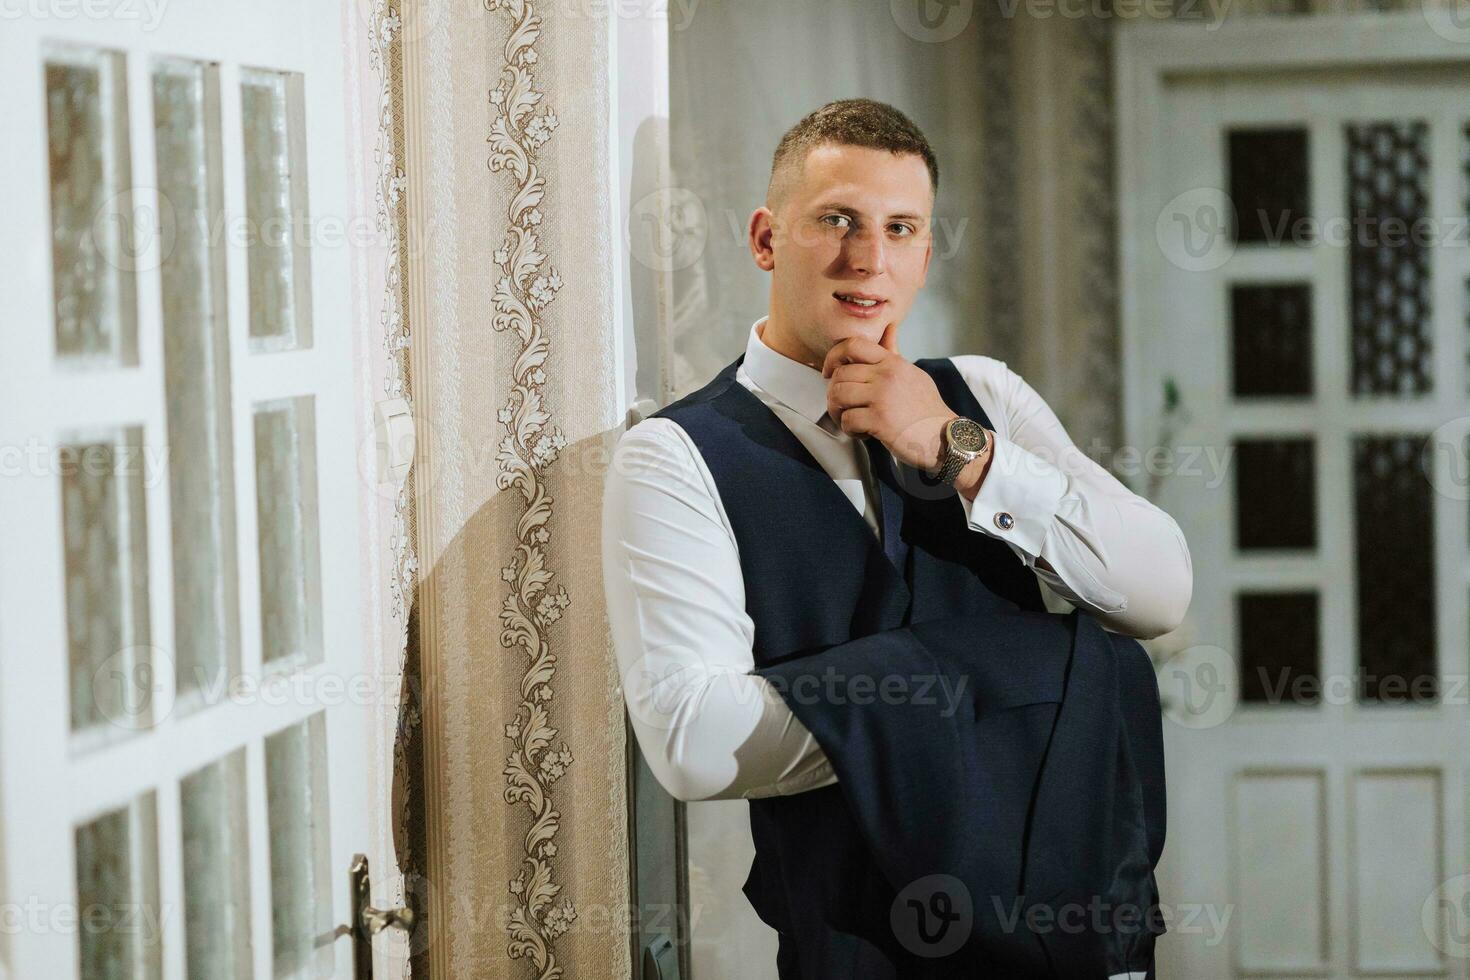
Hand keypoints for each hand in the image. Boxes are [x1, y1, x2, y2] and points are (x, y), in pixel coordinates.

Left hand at [821, 322, 956, 473]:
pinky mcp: (880, 420)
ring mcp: (882, 397)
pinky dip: (850, 430)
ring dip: (837, 413)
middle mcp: (887, 375)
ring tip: (852, 421)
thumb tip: (889, 327)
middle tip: (844, 409)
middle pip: (839, 375)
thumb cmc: (926, 409)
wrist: (945, 438)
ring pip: (837, 396)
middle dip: (834, 394)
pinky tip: (865, 433)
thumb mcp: (912, 374)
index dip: (833, 357)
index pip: (853, 344)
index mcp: (892, 363)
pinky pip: (847, 420)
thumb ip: (893, 354)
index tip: (829, 373)